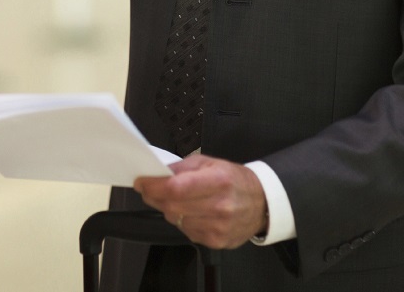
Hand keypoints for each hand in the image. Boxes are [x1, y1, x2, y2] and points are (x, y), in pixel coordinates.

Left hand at [133, 154, 268, 248]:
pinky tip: (192, 212)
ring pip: (176, 220)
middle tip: (151, 189)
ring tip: (177, 199)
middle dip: (155, 197)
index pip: (176, 188)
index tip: (142, 182)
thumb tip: (158, 172)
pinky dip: (182, 221)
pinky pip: (186, 231)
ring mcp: (218, 227)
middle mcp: (219, 206)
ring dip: (169, 209)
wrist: (262, 203)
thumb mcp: (211, 162)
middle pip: (172, 206)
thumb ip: (183, 167)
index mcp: (218, 181)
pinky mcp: (216, 241)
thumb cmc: (235, 180)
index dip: (154, 186)